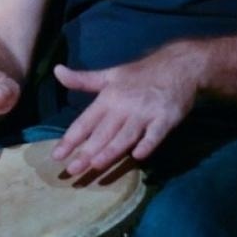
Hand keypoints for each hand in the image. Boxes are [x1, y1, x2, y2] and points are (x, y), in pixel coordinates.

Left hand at [51, 43, 202, 173]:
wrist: (180, 65)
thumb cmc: (141, 73)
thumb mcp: (110, 74)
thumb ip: (83, 79)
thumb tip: (57, 71)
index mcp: (108, 97)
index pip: (85, 122)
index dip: (70, 139)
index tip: (57, 156)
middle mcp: (124, 106)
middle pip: (102, 133)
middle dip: (86, 152)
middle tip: (72, 170)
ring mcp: (146, 113)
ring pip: (125, 136)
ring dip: (111, 150)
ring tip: (96, 165)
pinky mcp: (166, 117)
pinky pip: (155, 134)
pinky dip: (147, 144)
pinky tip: (138, 156)